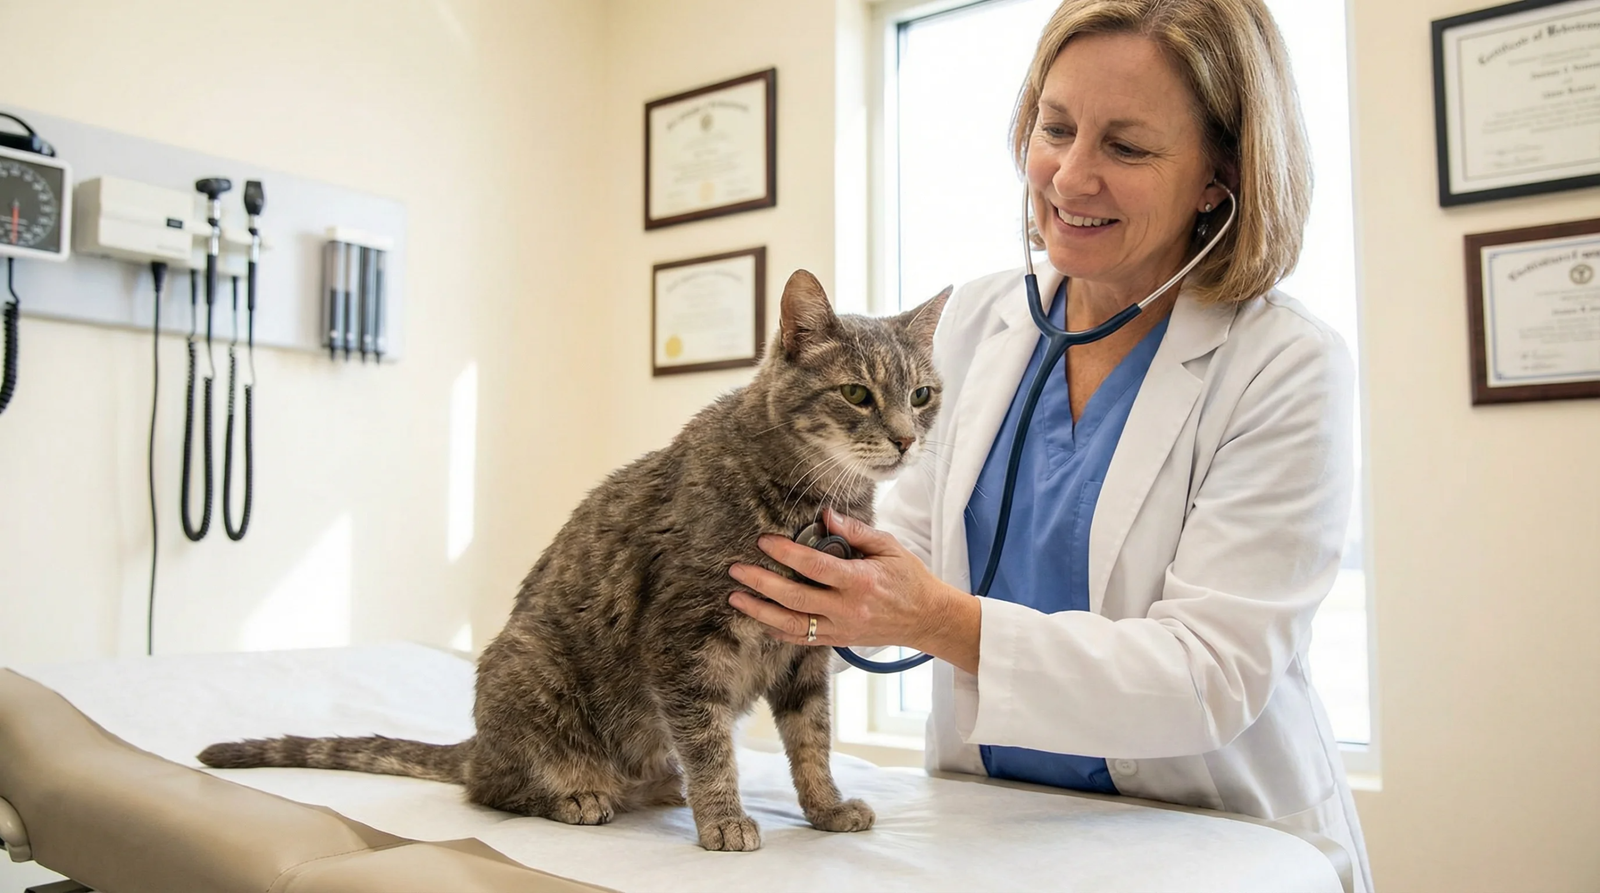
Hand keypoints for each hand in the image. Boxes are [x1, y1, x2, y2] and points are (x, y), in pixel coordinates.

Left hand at [728, 510, 976, 668]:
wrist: (928, 619)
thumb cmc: (910, 579)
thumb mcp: (888, 546)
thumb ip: (855, 530)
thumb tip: (825, 515)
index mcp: (859, 581)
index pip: (814, 566)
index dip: (785, 553)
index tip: (763, 541)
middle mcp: (847, 609)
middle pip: (794, 598)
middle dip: (761, 584)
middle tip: (736, 570)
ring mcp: (841, 629)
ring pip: (791, 624)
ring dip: (760, 612)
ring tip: (736, 598)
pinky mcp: (838, 641)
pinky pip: (802, 639)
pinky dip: (778, 631)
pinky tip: (760, 620)